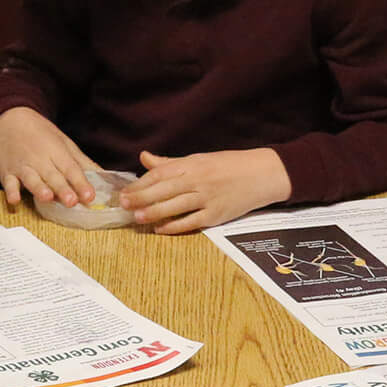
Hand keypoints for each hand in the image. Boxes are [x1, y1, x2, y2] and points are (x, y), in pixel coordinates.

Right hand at [0, 107, 98, 209]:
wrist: (10, 120)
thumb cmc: (40, 134)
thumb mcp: (64, 143)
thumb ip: (82, 162)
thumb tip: (104, 176)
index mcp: (57, 152)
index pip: (71, 169)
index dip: (81, 183)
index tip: (90, 196)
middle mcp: (40, 160)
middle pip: (53, 176)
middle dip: (62, 189)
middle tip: (71, 201)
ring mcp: (23, 166)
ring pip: (32, 179)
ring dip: (39, 189)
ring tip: (47, 197)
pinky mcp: (7, 172)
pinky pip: (8, 183)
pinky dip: (10, 191)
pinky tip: (14, 199)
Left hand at [124, 148, 289, 233]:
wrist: (262, 174)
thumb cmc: (228, 165)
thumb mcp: (198, 159)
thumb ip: (170, 163)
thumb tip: (144, 157)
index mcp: (192, 165)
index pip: (160, 174)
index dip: (140, 183)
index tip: (125, 191)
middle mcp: (198, 180)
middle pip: (165, 190)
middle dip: (141, 197)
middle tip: (123, 204)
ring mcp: (208, 198)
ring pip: (176, 206)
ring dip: (154, 212)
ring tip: (137, 217)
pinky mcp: (216, 215)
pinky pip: (192, 222)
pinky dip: (175, 226)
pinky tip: (160, 228)